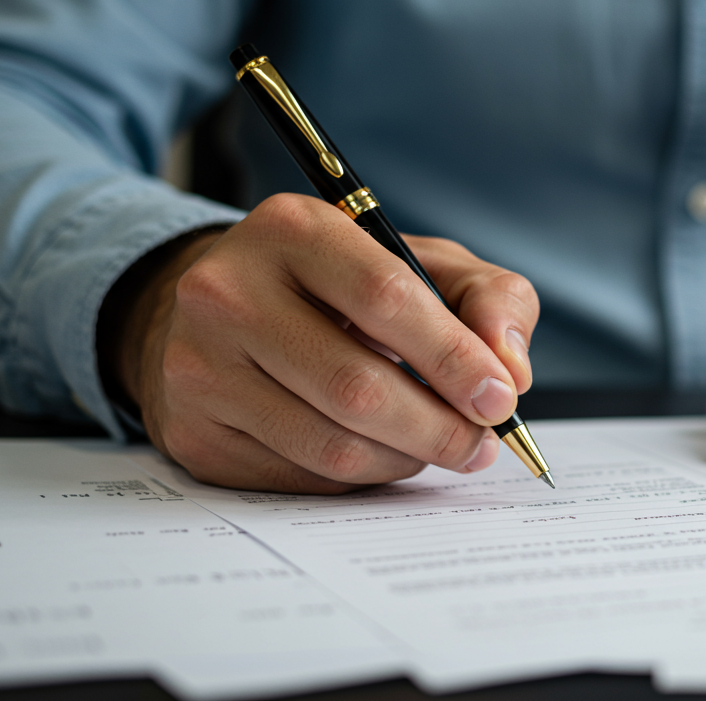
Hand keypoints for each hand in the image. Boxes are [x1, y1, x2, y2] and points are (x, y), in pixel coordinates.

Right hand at [100, 193, 537, 492]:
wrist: (225, 312)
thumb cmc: (344, 288)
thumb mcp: (425, 264)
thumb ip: (489, 298)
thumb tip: (510, 370)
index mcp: (292, 229)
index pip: (385, 297)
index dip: (453, 357)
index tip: (500, 398)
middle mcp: (228, 292)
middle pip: (357, 386)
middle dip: (439, 427)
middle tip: (481, 443)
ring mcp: (201, 367)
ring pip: (332, 445)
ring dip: (406, 458)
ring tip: (437, 445)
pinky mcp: (194, 433)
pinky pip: (302, 477)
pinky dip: (361, 474)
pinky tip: (378, 450)